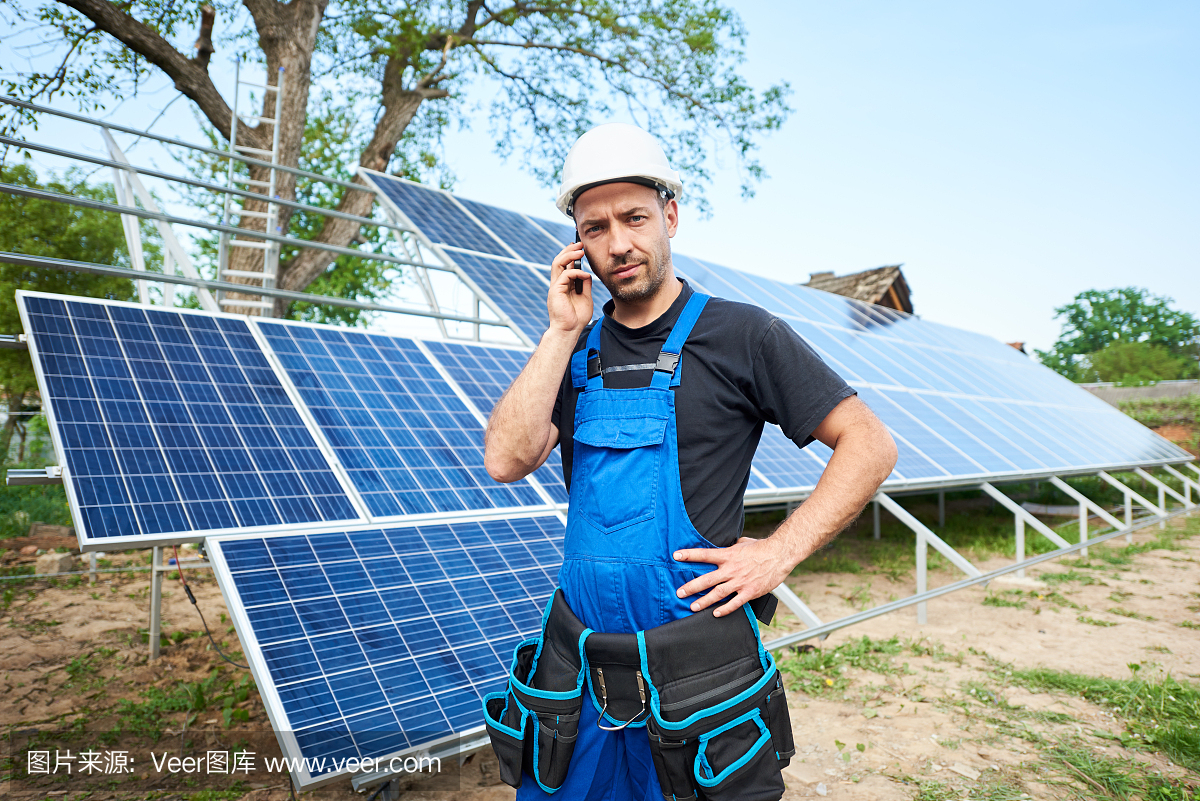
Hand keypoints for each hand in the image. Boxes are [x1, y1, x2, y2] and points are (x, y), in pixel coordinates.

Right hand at [547, 241, 592, 335]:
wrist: (569, 330)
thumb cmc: (577, 318)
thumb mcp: (585, 297)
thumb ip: (585, 285)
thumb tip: (587, 274)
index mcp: (563, 285)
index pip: (564, 265)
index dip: (570, 254)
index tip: (580, 247)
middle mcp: (557, 284)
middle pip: (558, 261)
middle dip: (568, 250)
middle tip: (580, 244)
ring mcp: (555, 287)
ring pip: (557, 264)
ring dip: (569, 255)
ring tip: (580, 250)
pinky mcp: (556, 291)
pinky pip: (565, 275)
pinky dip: (576, 272)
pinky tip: (585, 274)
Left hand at [674, 537, 793, 616]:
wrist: (780, 555)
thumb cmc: (762, 548)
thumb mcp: (743, 543)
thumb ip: (731, 546)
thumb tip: (726, 544)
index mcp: (728, 555)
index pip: (705, 554)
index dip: (689, 555)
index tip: (676, 556)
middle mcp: (731, 569)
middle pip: (707, 579)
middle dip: (692, 586)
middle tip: (679, 592)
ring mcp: (740, 582)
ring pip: (718, 594)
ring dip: (704, 601)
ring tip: (692, 606)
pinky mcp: (750, 591)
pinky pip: (735, 603)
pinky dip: (725, 609)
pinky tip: (715, 613)